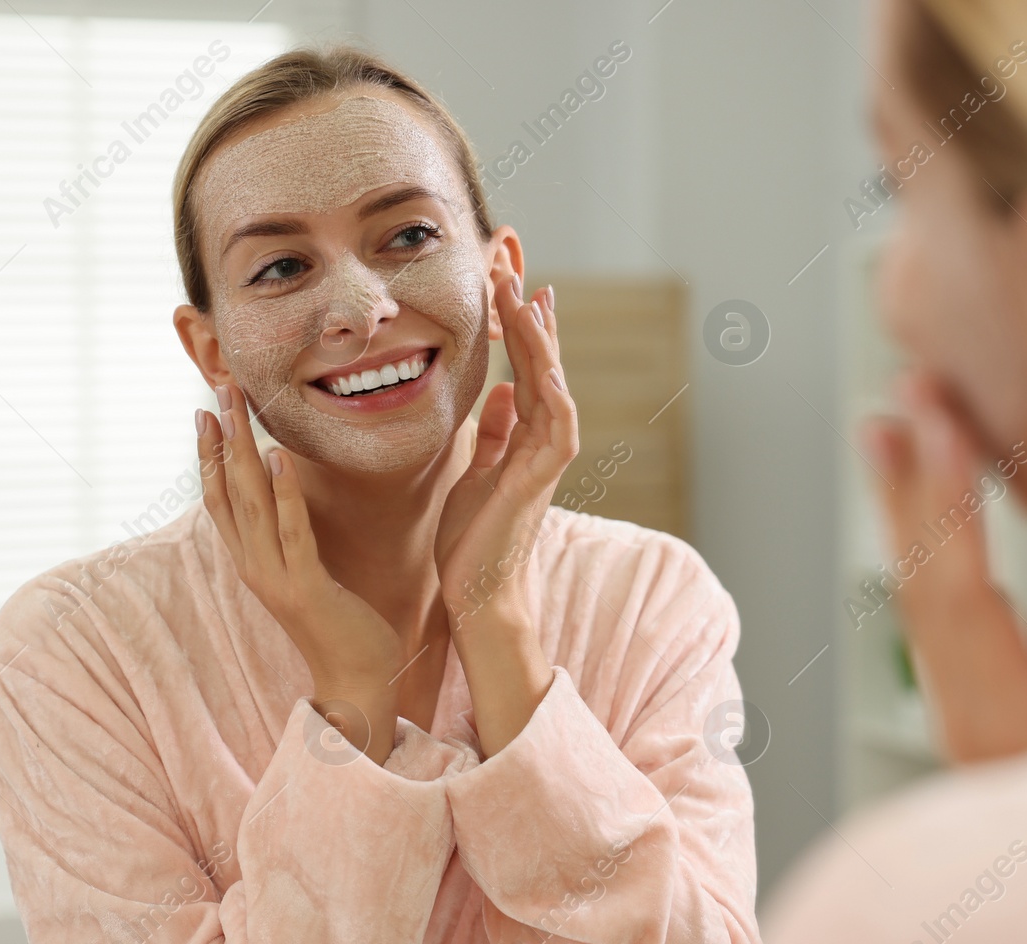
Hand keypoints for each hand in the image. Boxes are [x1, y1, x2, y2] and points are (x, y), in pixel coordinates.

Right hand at [197, 383, 403, 764]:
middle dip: (221, 437)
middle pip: (227, 490)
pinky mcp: (304, 586)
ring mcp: (274, 577)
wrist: (357, 680)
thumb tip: (290, 499)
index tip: (207, 411)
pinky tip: (278, 456)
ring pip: (251, 503)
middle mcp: (253, 565)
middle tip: (215, 389)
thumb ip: (294, 538)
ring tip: (236, 408)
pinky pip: (292, 530)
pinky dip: (285, 492)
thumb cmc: (342, 624)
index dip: (210, 454)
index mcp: (252, 561)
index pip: (220, 498)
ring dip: (242, 451)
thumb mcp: (309, 572)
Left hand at [433, 279, 577, 755]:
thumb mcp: (476, 472)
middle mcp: (542, 442)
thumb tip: (498, 391)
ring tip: (526, 295)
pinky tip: (542, 359)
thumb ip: (493, 433)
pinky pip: (554, 423)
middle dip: (531, 317)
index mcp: (524, 438)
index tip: (512, 285)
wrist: (477, 593)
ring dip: (540, 339)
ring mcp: (546, 459)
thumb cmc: (472, 541)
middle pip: (543, 365)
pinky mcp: (540, 478)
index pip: (527, 369)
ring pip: (552, 383)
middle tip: (517, 268)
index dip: (521, 328)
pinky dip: (551, 388)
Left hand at [862, 371, 1026, 761]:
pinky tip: (926, 514)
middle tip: (901, 398)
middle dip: (912, 481)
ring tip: (893, 433)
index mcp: (1005, 717)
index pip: (961, 591)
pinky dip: (927, 548)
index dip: (950, 504)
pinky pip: (934, 612)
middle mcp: (967, 710)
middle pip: (921, 580)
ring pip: (919, 592)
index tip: (942, 428)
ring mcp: (963, 712)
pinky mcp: (975, 713)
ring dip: (909, 505)